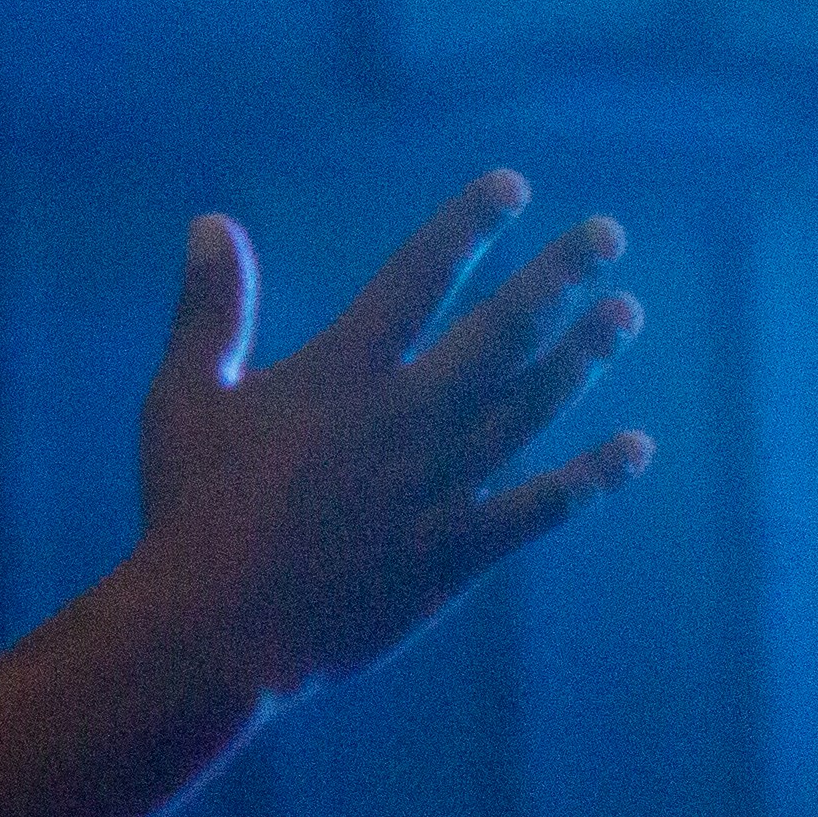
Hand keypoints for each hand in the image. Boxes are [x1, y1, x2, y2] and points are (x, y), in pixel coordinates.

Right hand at [131, 173, 646, 703]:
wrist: (210, 629)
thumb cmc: (187, 510)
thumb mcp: (183, 398)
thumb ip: (209, 308)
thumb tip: (212, 221)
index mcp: (339, 374)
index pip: (418, 278)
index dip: (469, 227)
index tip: (514, 187)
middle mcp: (403, 419)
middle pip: (501, 331)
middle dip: (559, 276)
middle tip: (609, 233)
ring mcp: (436, 487)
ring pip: (531, 407)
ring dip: (584, 357)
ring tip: (624, 313)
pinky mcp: (453, 554)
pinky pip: (539, 509)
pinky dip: (591, 478)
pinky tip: (635, 449)